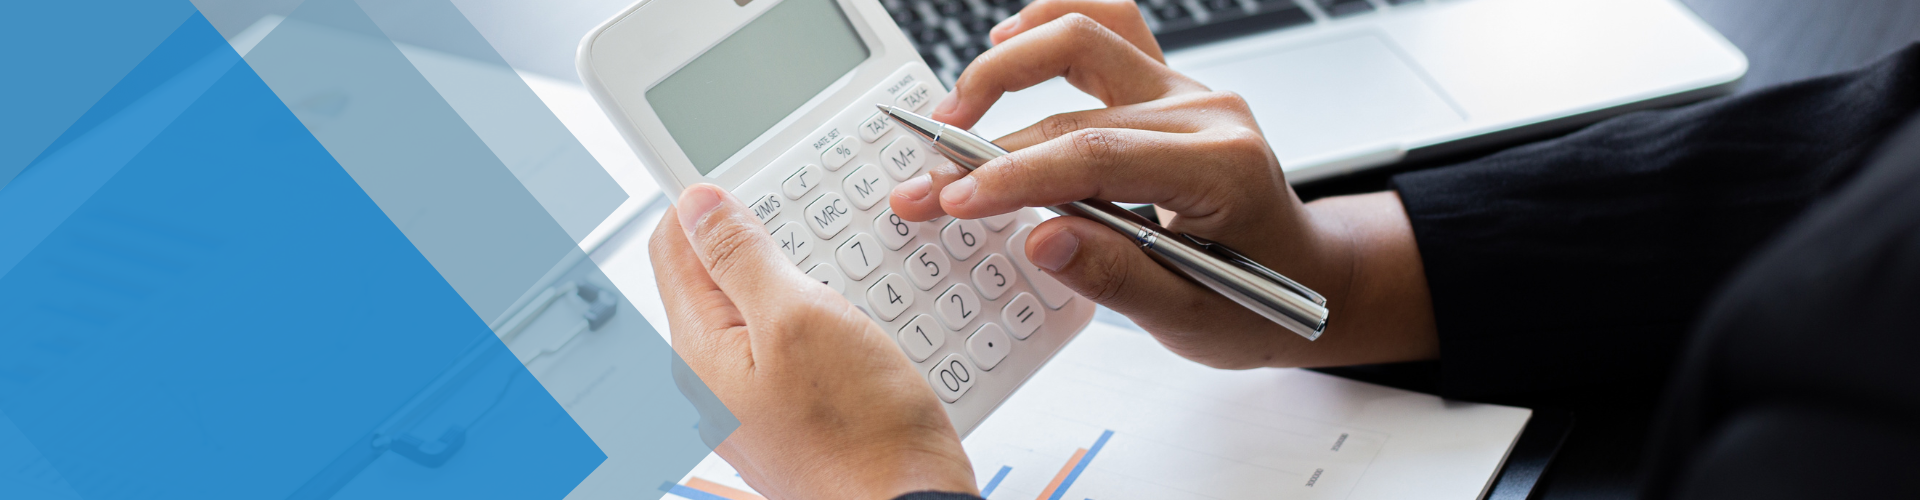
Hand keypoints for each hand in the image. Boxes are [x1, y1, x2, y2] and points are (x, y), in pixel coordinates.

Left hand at [650, 184, 976, 498]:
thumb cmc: (862, 435)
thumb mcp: (799, 317)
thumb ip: (743, 257)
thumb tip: (699, 204)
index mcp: (700, 349)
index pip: (674, 244)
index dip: (709, 200)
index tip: (753, 177)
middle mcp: (716, 377)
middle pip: (719, 274)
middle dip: (763, 239)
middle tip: (812, 227)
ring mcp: (755, 398)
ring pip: (765, 307)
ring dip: (803, 278)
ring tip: (843, 276)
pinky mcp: (797, 411)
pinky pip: (798, 343)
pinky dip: (827, 319)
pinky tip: (861, 323)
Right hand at [890, 0, 1437, 367]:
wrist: (1304, 276)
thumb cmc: (1255, 301)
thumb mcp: (1190, 320)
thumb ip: (1116, 279)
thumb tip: (1041, 239)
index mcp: (1222, 168)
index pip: (1098, 157)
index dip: (1015, 177)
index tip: (954, 201)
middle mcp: (1205, 113)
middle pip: (1075, 105)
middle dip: (986, 148)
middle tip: (926, 186)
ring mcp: (1186, 90)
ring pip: (1087, 35)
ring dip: (1010, 64)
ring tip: (953, 110)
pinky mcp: (1165, 86)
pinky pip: (1108, 25)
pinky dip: (1052, 23)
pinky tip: (1007, 41)